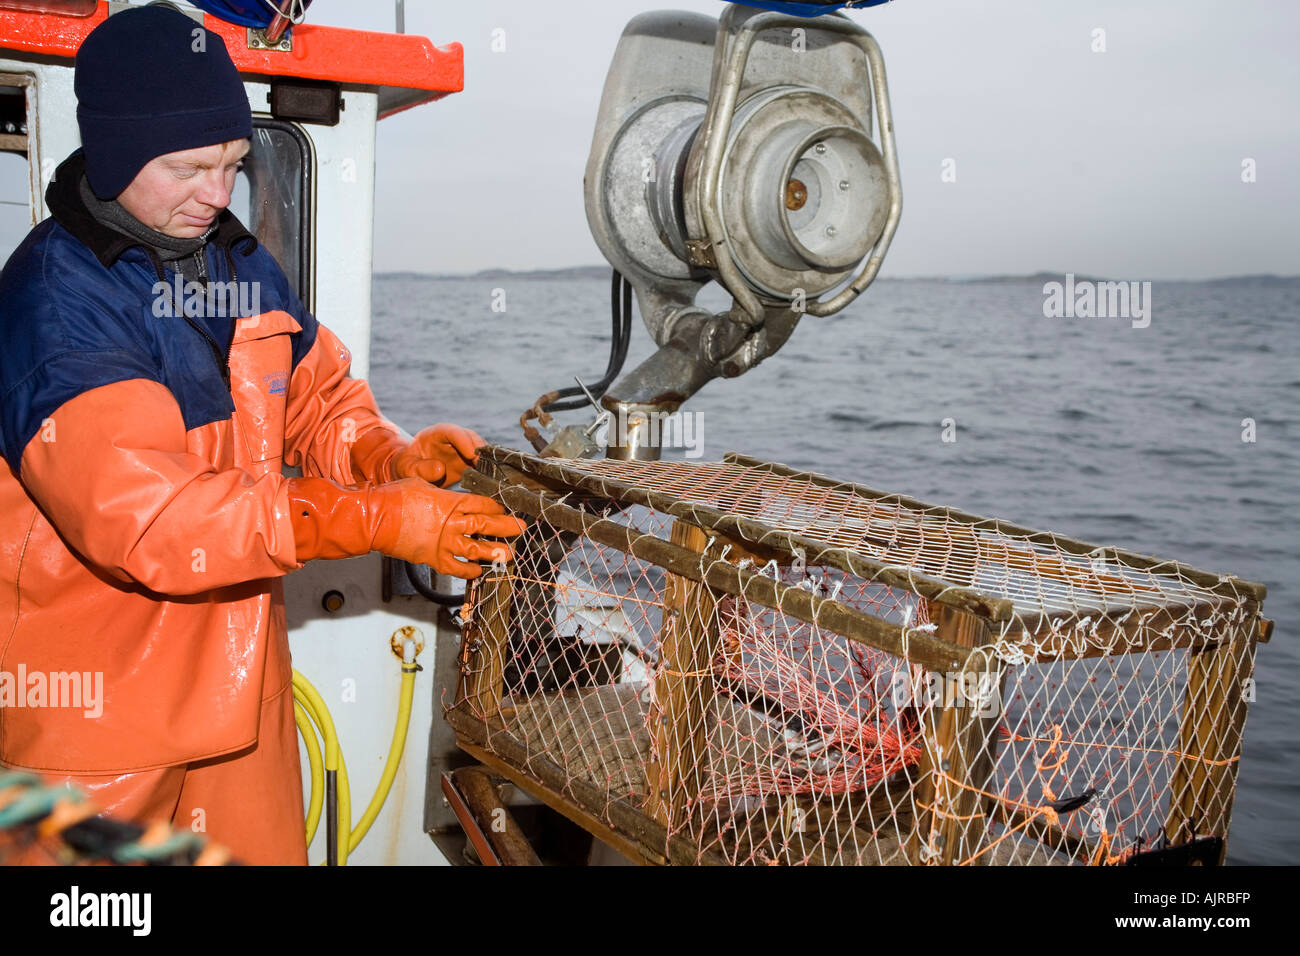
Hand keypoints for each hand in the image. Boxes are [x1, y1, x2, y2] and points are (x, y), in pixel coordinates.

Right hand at [287, 477, 526, 578]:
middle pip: (486, 524)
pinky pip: (457, 568)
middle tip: (520, 528)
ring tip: (509, 554)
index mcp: (451, 502)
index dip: (496, 506)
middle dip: (506, 527)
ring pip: (476, 548)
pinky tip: (479, 571)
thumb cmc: (395, 497)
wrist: (375, 518)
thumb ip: (435, 480)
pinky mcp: (434, 559)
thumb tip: (442, 471)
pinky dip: (469, 570)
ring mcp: (444, 542)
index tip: (507, 508)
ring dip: (494, 551)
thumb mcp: (418, 481)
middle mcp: (452, 523)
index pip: (482, 503)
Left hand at [392, 423, 484, 487]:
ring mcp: (464, 449)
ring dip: (488, 462)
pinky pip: (483, 463)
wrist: (413, 473)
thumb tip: (440, 469)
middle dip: (481, 451)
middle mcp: (453, 438)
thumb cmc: (407, 468)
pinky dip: (488, 471)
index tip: (472, 455)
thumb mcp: (408, 469)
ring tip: (491, 477)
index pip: (453, 432)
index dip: (464, 441)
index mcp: (436, 434)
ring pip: (481, 450)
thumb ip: (421, 469)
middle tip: (487, 468)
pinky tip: (490, 482)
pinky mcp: (470, 461)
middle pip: (472, 438)